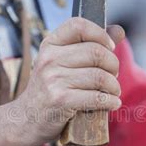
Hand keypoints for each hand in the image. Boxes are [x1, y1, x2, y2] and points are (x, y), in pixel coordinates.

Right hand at [14, 17, 124, 143]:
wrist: (26, 119)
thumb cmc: (50, 90)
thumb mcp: (61, 63)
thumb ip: (88, 46)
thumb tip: (119, 31)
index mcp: (50, 44)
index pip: (79, 25)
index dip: (100, 34)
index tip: (109, 47)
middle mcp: (49, 59)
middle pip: (96, 52)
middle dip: (113, 65)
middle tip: (113, 76)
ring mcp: (53, 80)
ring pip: (100, 76)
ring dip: (114, 87)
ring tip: (113, 92)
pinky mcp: (60, 100)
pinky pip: (96, 97)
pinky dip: (110, 102)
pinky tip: (111, 104)